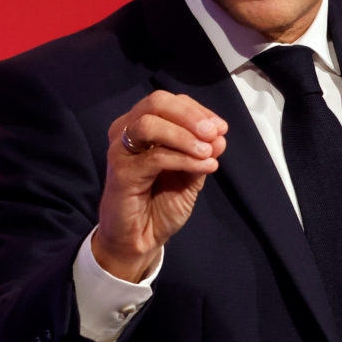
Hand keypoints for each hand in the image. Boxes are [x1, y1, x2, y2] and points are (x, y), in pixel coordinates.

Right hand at [93, 91, 228, 280]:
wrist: (140, 239)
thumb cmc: (160, 204)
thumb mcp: (189, 176)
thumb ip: (201, 154)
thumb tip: (220, 136)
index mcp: (142, 126)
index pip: (170, 102)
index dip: (198, 111)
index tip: (221, 128)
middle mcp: (126, 131)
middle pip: (156, 102)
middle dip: (190, 116)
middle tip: (214, 134)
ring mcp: (120, 150)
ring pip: (150, 124)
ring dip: (185, 135)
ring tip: (208, 152)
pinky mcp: (120, 171)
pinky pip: (154, 157)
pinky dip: (183, 158)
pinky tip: (203, 166)